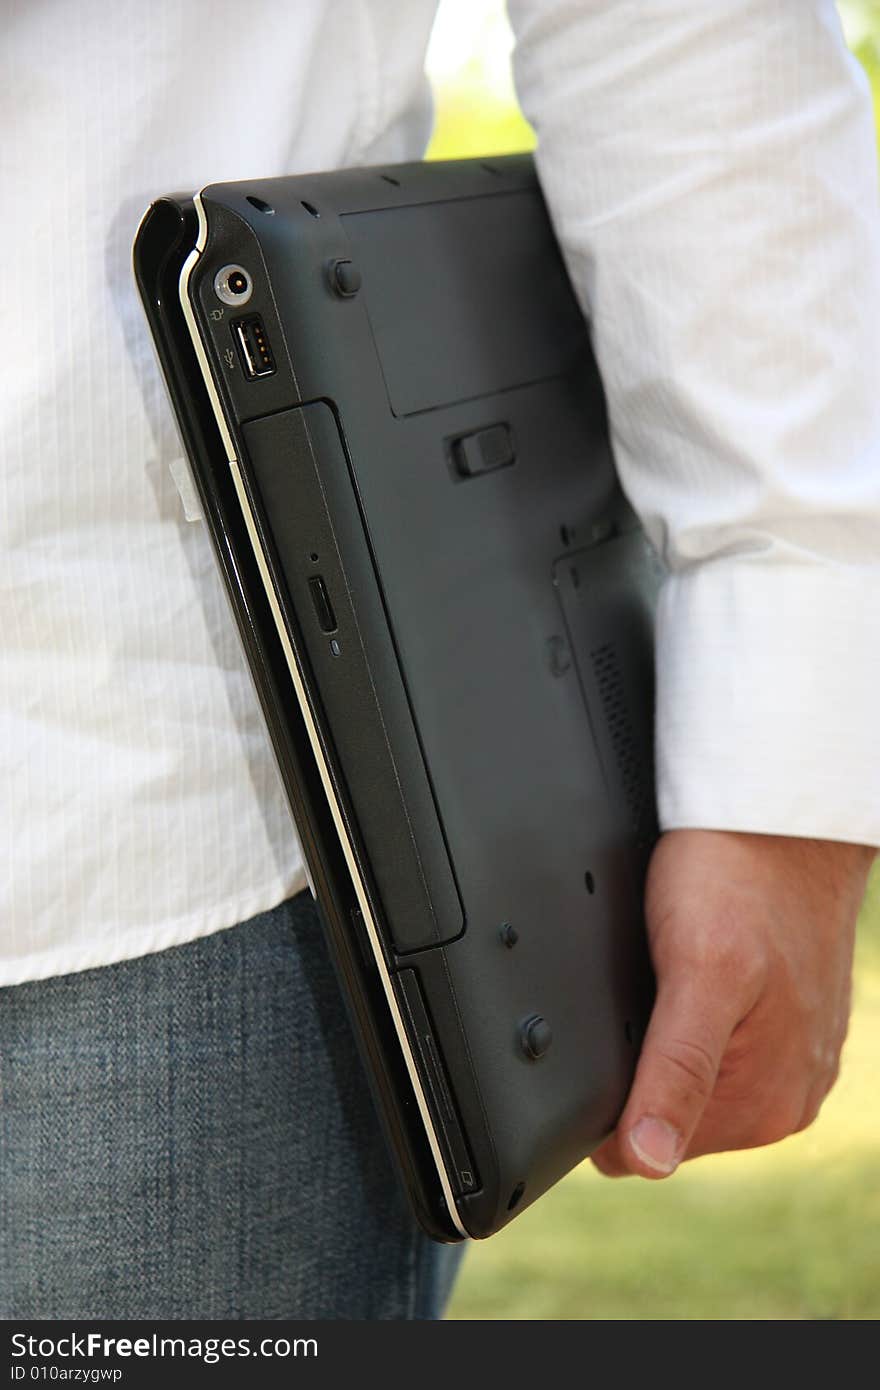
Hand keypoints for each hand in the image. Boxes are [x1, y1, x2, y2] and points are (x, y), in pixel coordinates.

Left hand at [592, 829, 876, 1178]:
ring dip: (661, 1037)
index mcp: (763, 1105)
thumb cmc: (738, 879)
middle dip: (638, 1062)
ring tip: (669, 972)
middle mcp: (784, 1097)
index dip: (605, 1101)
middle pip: (664, 1116)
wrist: (780, 817)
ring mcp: (788, 1062)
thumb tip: (650, 1159)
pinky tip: (688, 972)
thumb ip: (676, 1071)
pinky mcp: (784, 1028)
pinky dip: (687, 1014)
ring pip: (684, 1078)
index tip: (610, 1030)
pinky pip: (712, 1044)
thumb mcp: (696, 972)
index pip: (643, 1151)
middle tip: (644, 986)